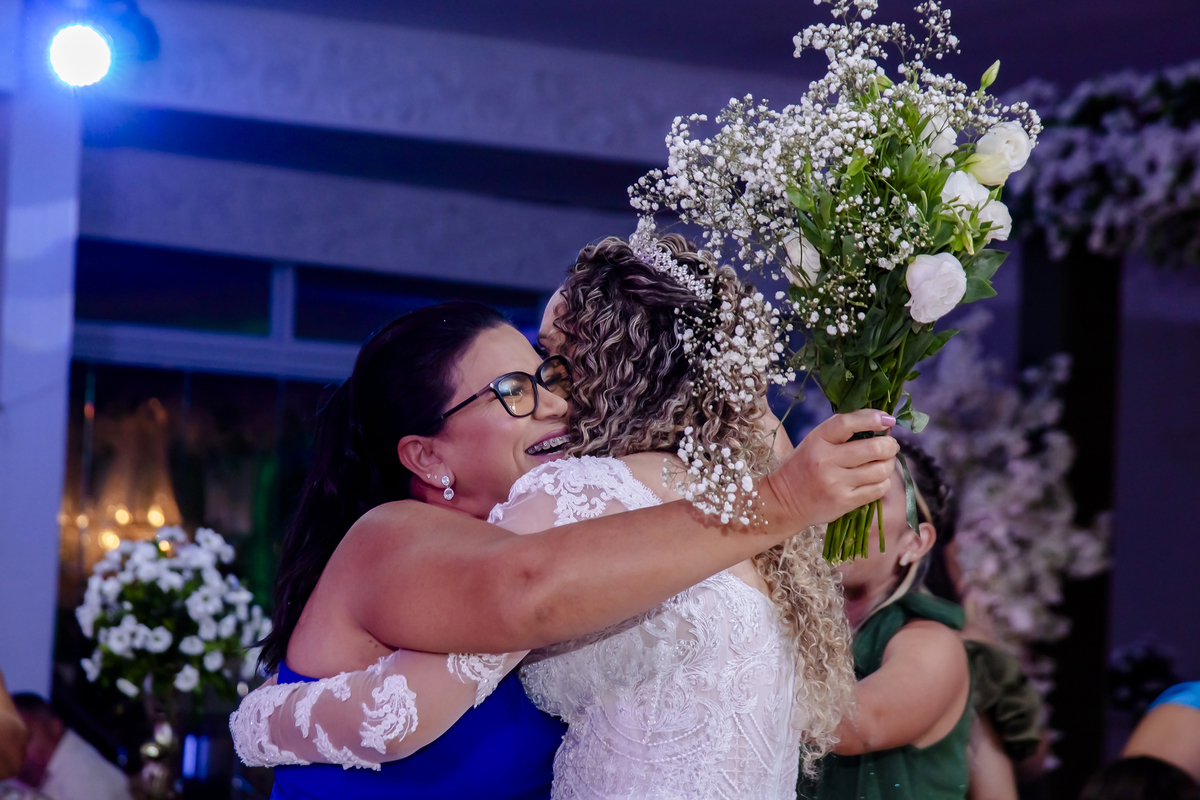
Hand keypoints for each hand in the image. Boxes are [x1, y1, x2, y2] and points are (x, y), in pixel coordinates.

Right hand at [762, 410, 897, 527]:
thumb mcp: (813, 442)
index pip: (848, 423)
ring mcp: (836, 483)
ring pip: (880, 470)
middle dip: (890, 445)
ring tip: (884, 462)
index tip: (886, 419)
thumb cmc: (803, 467)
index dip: (871, 418)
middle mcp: (826, 461)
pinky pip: (878, 489)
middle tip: (890, 445)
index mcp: (816, 440)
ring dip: (889, 464)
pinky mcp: (844, 502)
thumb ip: (841, 432)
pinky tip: (877, 479)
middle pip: (873, 448)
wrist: (783, 502)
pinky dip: (884, 482)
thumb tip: (881, 422)